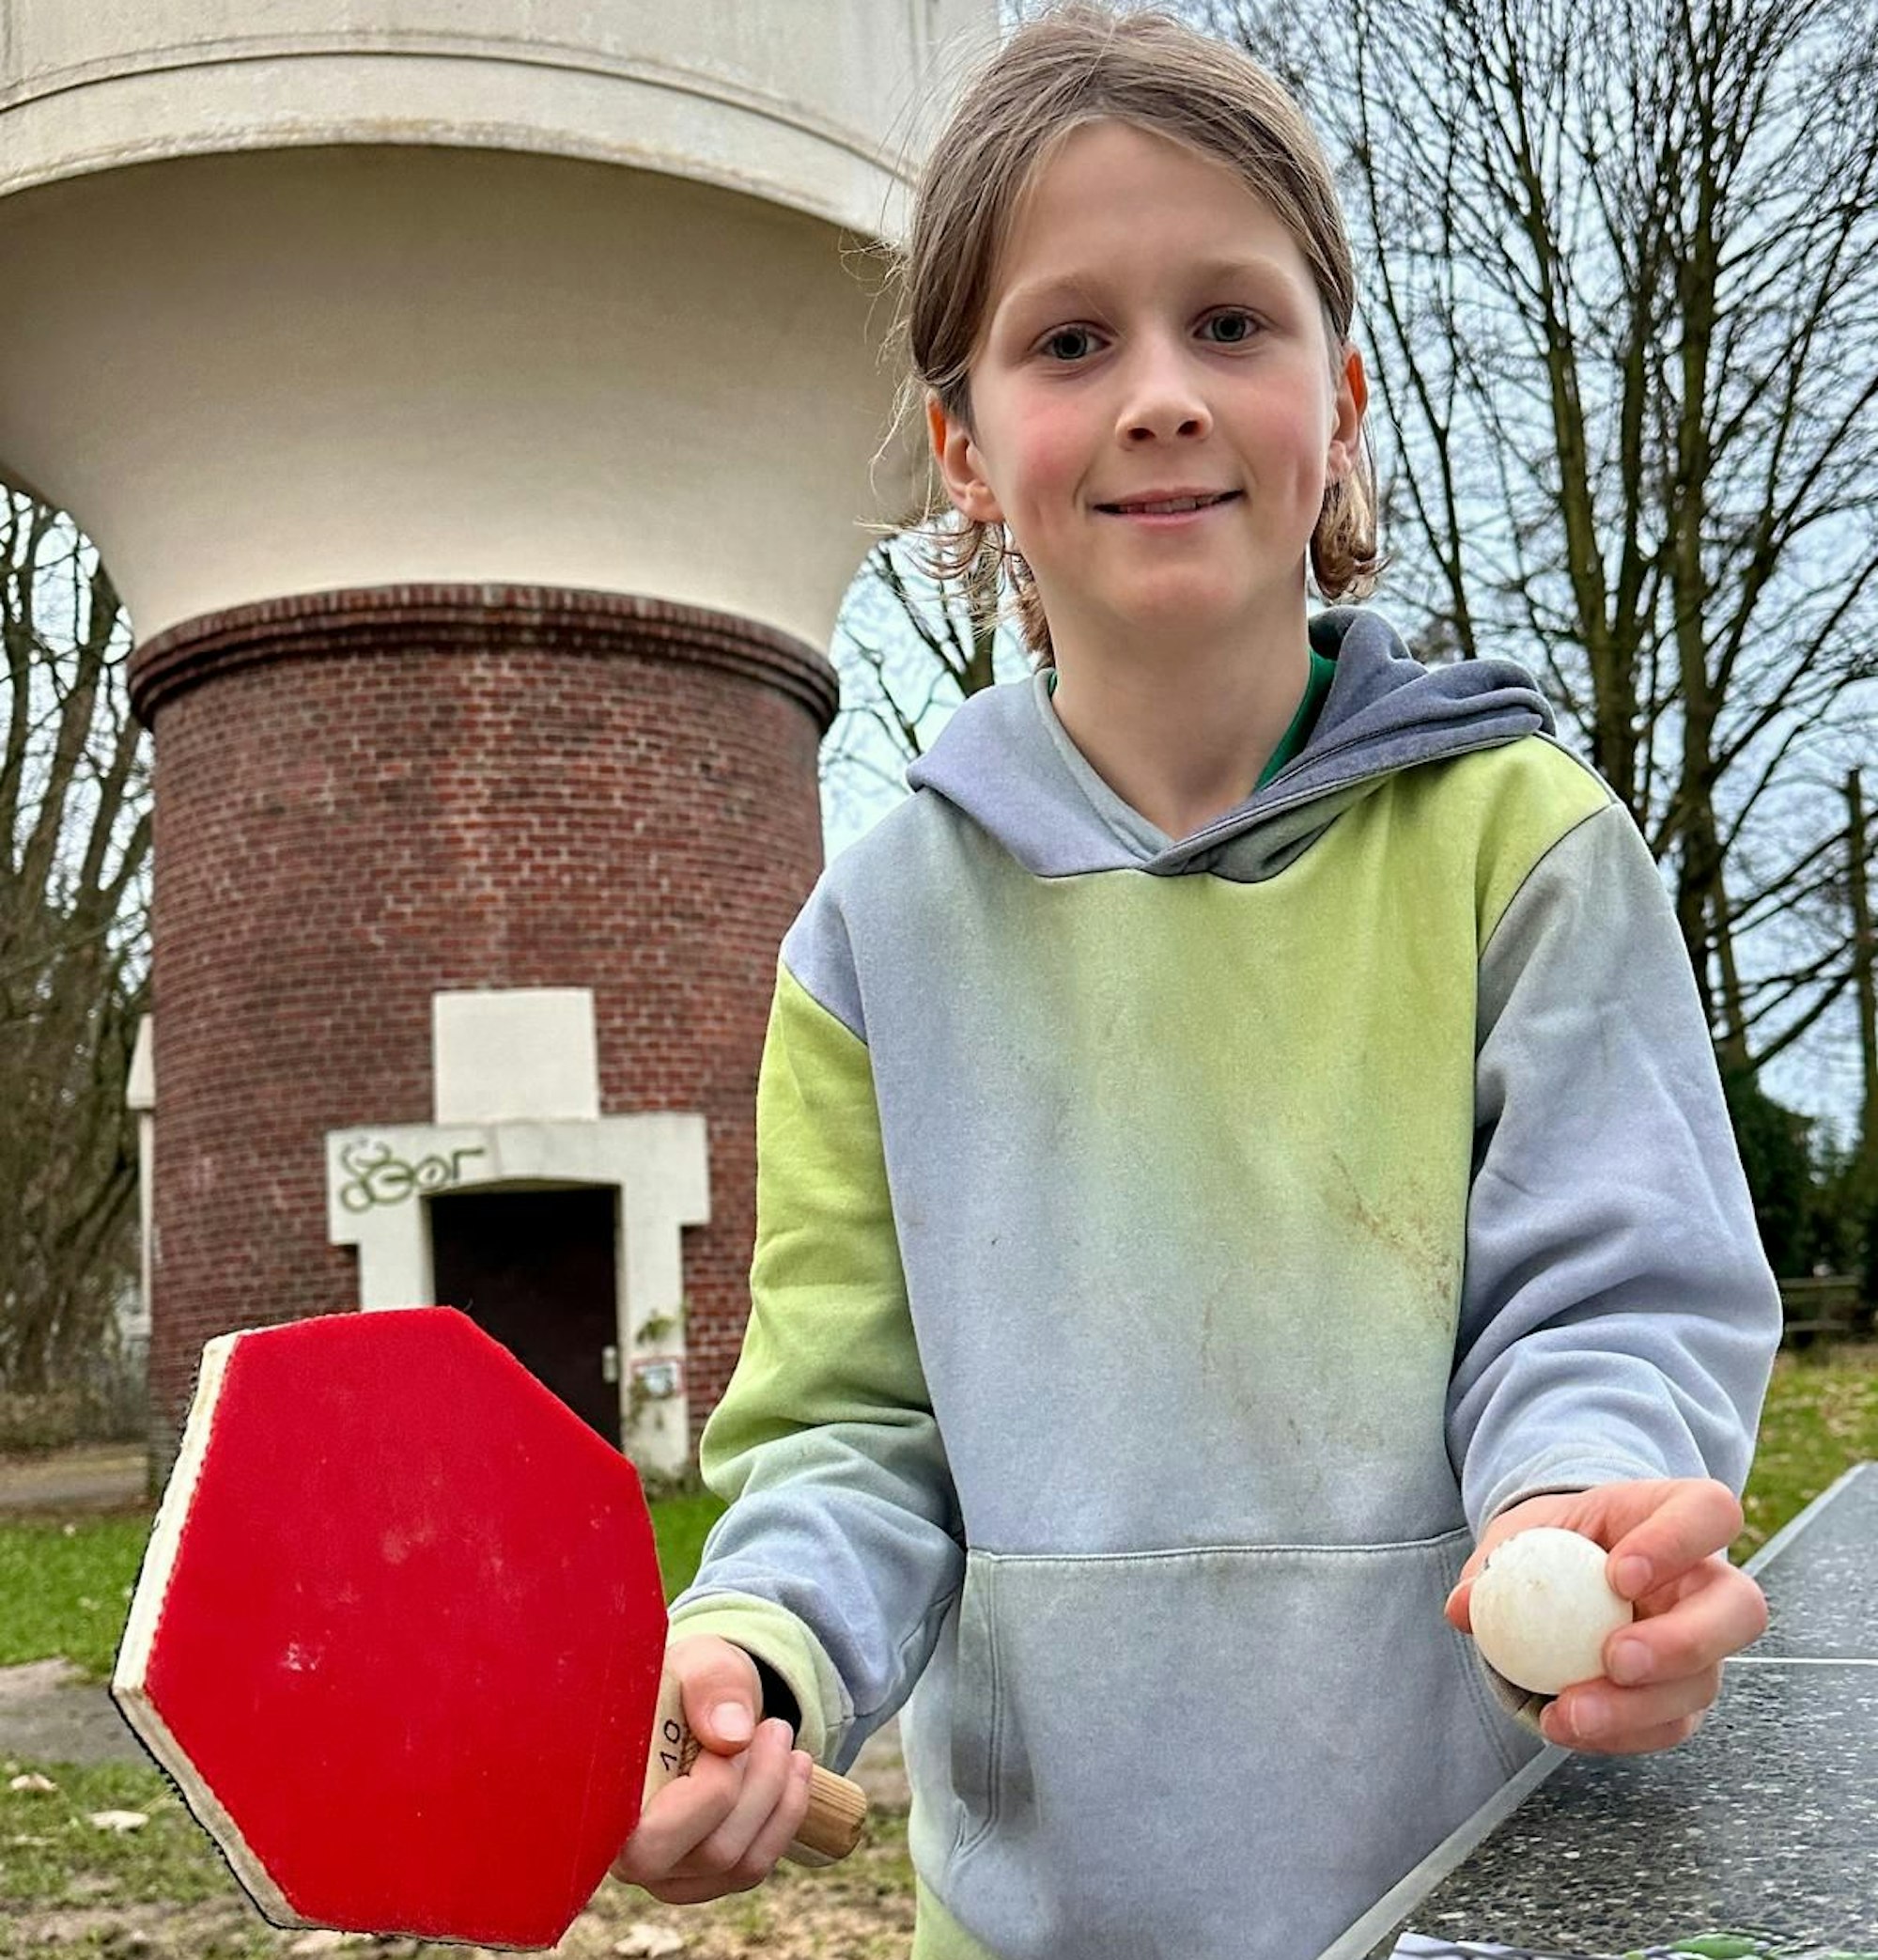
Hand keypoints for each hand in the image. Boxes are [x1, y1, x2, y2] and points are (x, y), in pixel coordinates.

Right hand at [609, 1635, 815, 1902]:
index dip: (707, 1792)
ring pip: (742, 1862)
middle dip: (759, 1786)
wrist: (696, 1703)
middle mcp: (632, 1858)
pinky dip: (787, 1813)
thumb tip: (733, 1736)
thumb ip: (708, 1686)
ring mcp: (672, 1877)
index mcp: (607, 1805)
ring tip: (781, 1734)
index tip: (728, 1737)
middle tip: (776, 1726)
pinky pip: (757, 1865)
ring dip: (778, 1794)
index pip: (650, 1840)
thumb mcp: (696, 1662)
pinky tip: (795, 1766)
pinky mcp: (707, 1879)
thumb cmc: (685, 1685)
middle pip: (713, 1852)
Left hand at [1444, 1478, 1767, 1755]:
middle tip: (1614, 1659)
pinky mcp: (1684, 1695)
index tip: (1619, 1575)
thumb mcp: (1523, 1533)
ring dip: (1638, 1707)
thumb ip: (1497, 1563)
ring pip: (1705, 1681)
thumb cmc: (1552, 1540)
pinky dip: (1620, 1733)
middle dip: (1683, 1642)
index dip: (1680, 1543)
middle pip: (1740, 1609)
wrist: (1561, 1572)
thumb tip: (1464, 1605)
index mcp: (1675, 1516)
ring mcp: (1705, 1644)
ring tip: (1572, 1712)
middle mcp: (1707, 1582)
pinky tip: (1570, 1729)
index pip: (1711, 1512)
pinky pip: (1670, 1725)